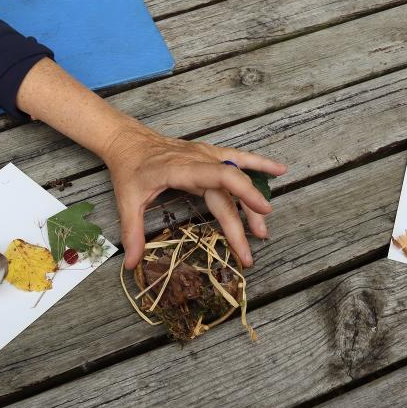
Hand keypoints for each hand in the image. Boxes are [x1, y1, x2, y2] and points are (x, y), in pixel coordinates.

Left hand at [13, 58, 286, 268]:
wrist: (129, 142)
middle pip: (230, 188)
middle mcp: (199, 160)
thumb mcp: (126, 201)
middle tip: (254, 245)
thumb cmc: (130, 171)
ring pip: (238, 176)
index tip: (258, 216)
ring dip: (253, 200)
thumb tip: (131, 265)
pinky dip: (259, 163)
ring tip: (264, 227)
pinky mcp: (210, 154)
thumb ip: (132, 232)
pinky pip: (239, 157)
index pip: (220, 179)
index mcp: (182, 169)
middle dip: (245, 218)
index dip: (242, 196)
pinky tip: (279, 170)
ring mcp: (207, 155)